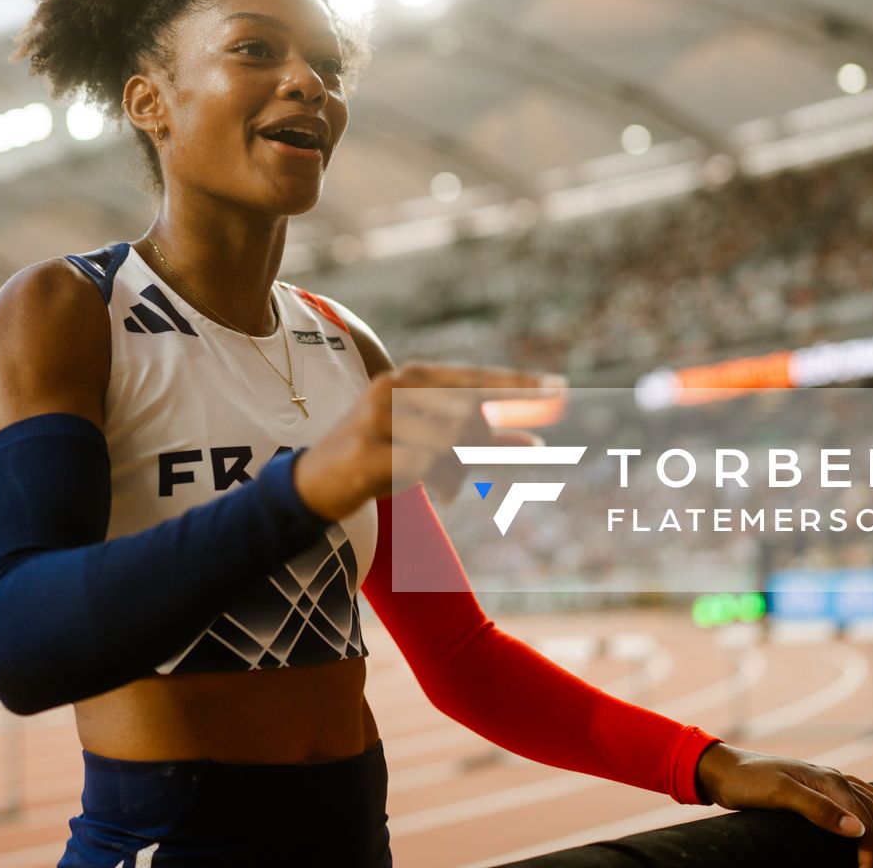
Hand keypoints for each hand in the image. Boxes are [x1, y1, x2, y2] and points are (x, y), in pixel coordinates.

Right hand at [293, 362, 565, 520]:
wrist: (313, 484)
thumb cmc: (379, 457)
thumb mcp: (430, 442)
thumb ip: (477, 437)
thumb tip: (535, 440)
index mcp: (411, 377)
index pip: (473, 377)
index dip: (516, 384)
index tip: (558, 388)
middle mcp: (393, 389)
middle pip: (466, 407)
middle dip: (496, 433)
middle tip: (533, 444)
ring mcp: (376, 419)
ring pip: (448, 439)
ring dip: (467, 465)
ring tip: (462, 484)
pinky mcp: (366, 454)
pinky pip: (424, 466)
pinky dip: (444, 481)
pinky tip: (448, 494)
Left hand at [695, 742, 872, 867]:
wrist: (724, 767)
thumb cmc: (748, 782)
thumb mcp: (779, 795)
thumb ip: (818, 810)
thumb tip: (858, 831)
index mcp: (831, 783)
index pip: (868, 825)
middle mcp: (836, 779)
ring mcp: (830, 780)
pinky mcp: (821, 784)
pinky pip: (864, 794)